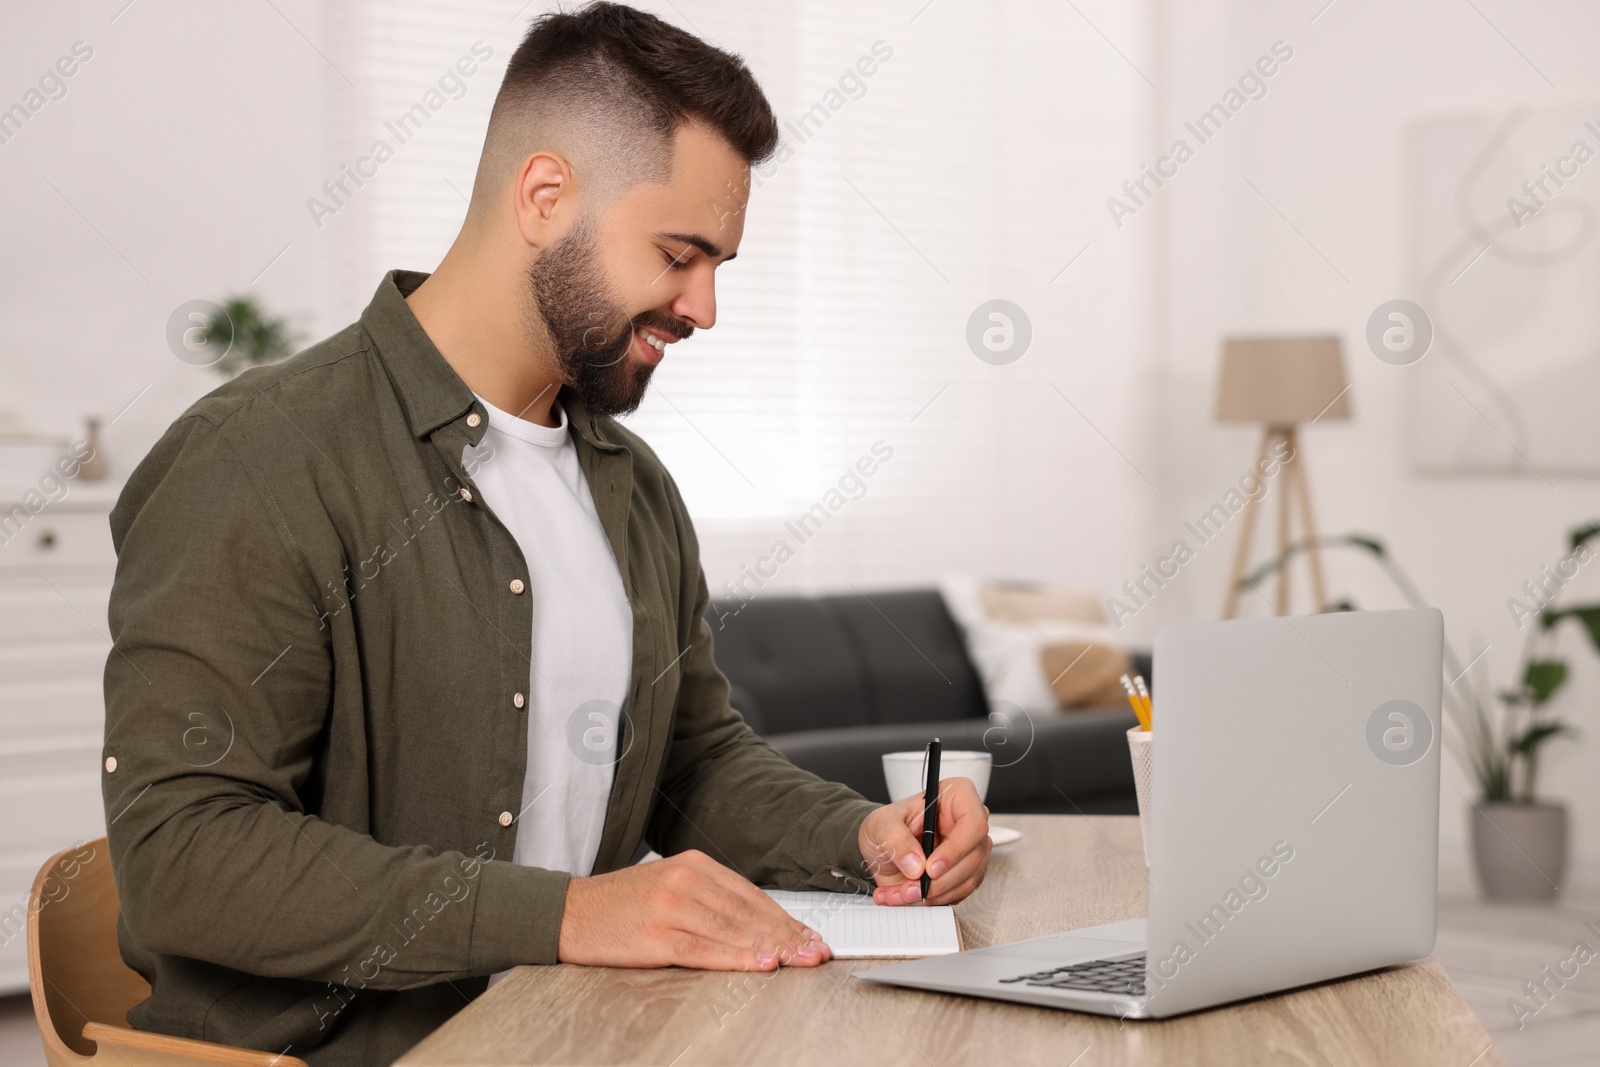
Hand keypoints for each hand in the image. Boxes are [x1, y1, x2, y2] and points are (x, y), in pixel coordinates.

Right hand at [557, 848, 830, 969]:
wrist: (567, 911)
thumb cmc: (621, 905)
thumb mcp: (669, 887)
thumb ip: (710, 899)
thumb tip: (757, 924)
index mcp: (693, 864)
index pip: (750, 894)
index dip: (784, 918)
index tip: (809, 935)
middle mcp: (685, 880)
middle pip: (748, 912)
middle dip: (787, 935)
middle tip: (816, 952)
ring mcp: (670, 907)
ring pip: (733, 929)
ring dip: (771, 947)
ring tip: (798, 960)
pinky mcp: (656, 935)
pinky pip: (705, 949)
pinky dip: (737, 957)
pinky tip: (760, 963)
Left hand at [859, 777, 991, 905]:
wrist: (881, 850)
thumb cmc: (886, 827)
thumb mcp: (880, 825)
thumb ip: (896, 839)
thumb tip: (916, 864)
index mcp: (955, 796)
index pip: (973, 822)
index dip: (955, 848)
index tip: (930, 868)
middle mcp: (967, 822)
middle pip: (973, 856)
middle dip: (939, 880)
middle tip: (910, 887)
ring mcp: (969, 849)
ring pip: (968, 878)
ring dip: (935, 893)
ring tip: (902, 892)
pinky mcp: (965, 872)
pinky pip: (959, 892)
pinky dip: (934, 900)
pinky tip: (909, 896)